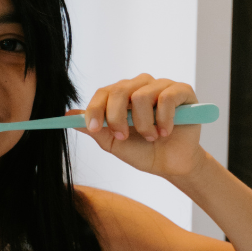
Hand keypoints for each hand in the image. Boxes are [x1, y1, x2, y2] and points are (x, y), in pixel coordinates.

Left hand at [78, 74, 203, 176]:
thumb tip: (69, 115)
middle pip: (119, 90)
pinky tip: (166, 131)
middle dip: (117, 117)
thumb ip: (95, 129)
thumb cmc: (144, 152)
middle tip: (122, 137)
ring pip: (142, 96)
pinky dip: (164, 119)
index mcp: (123, 96)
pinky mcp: (182, 91)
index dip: (95, 110)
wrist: (172, 164)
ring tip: (152, 136)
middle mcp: (140, 86)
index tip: (93, 128)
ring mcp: (162, 86)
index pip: (103, 93)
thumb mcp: (114, 143)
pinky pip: (166, 98)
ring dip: (143, 124)